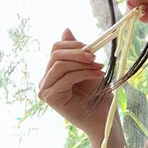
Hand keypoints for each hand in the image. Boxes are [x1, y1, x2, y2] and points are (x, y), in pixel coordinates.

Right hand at [39, 29, 123, 147]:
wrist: (102, 117)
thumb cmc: (96, 94)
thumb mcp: (87, 67)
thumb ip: (76, 51)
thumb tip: (66, 30)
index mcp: (52, 71)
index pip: (56, 48)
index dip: (74, 45)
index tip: (92, 49)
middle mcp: (44, 80)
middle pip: (56, 55)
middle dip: (78, 53)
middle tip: (95, 57)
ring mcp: (45, 89)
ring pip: (60, 65)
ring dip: (82, 64)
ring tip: (99, 68)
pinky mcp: (50, 98)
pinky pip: (66, 78)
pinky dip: (84, 73)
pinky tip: (98, 75)